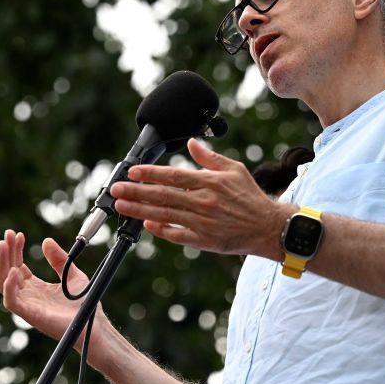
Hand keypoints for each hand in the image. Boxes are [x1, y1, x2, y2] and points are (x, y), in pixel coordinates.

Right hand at [0, 230, 113, 366]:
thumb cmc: (83, 304)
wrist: (93, 323)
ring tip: (4, 246)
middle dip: (6, 253)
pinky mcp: (30, 315)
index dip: (16, 250)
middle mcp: (28, 296)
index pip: (18, 266)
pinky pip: (12, 302)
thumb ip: (58, 259)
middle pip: (8, 272)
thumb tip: (46, 241)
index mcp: (36, 287)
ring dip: (2, 264)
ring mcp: (28, 305)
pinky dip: (9, 286)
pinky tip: (14, 271)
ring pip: (4, 284)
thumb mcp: (71, 274)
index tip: (19, 234)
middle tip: (8, 234)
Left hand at [110, 138, 292, 258]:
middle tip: (115, 190)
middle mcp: (204, 202)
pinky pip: (177, 235)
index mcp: (210, 182)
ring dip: (140, 211)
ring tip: (121, 206)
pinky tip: (146, 225)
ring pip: (165, 215)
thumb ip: (209, 157)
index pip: (174, 175)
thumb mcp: (234, 169)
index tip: (132, 171)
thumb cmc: (250, 197)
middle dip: (136, 192)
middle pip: (163, 195)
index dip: (151, 173)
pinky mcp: (204, 240)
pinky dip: (161, 229)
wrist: (269, 228)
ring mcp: (203, 222)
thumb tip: (191, 143)